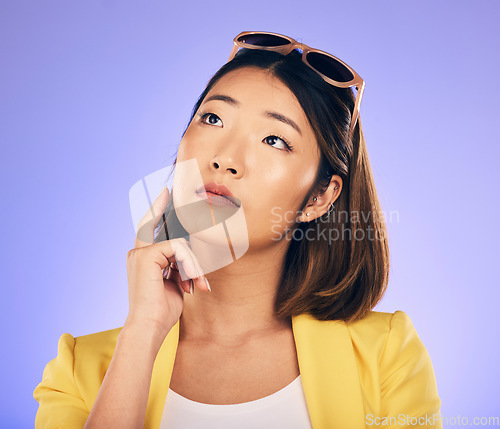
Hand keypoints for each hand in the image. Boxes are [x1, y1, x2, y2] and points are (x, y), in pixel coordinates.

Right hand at [125, 185, 209, 339]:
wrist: (149, 327)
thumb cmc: (162, 311)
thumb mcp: (174, 284)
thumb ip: (178, 266)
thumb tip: (189, 255)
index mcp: (142, 258)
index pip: (150, 226)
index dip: (157, 207)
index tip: (166, 191)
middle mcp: (138, 253)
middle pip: (172, 237)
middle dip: (189, 256)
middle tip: (197, 281)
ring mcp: (140, 253)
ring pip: (179, 245)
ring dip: (192, 266)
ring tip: (196, 287)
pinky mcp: (146, 256)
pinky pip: (178, 249)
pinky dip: (189, 265)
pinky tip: (191, 282)